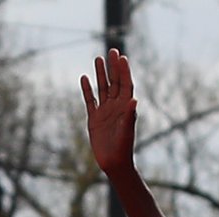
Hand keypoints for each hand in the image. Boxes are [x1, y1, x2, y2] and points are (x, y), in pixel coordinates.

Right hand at [81, 49, 136, 176]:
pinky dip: (87, 89)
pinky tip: (84, 78)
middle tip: (112, 50)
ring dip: (100, 74)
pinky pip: (90, 100)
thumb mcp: (127, 132)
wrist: (114, 164)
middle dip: (113, 67)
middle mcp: (116, 108)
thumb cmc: (124, 149)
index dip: (124, 72)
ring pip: (102, 88)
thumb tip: (134, 100)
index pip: (125, 86)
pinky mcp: (94, 119)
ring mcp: (105, 112)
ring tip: (98, 58)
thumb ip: (129, 116)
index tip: (122, 57)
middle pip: (114, 83)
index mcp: (126, 109)